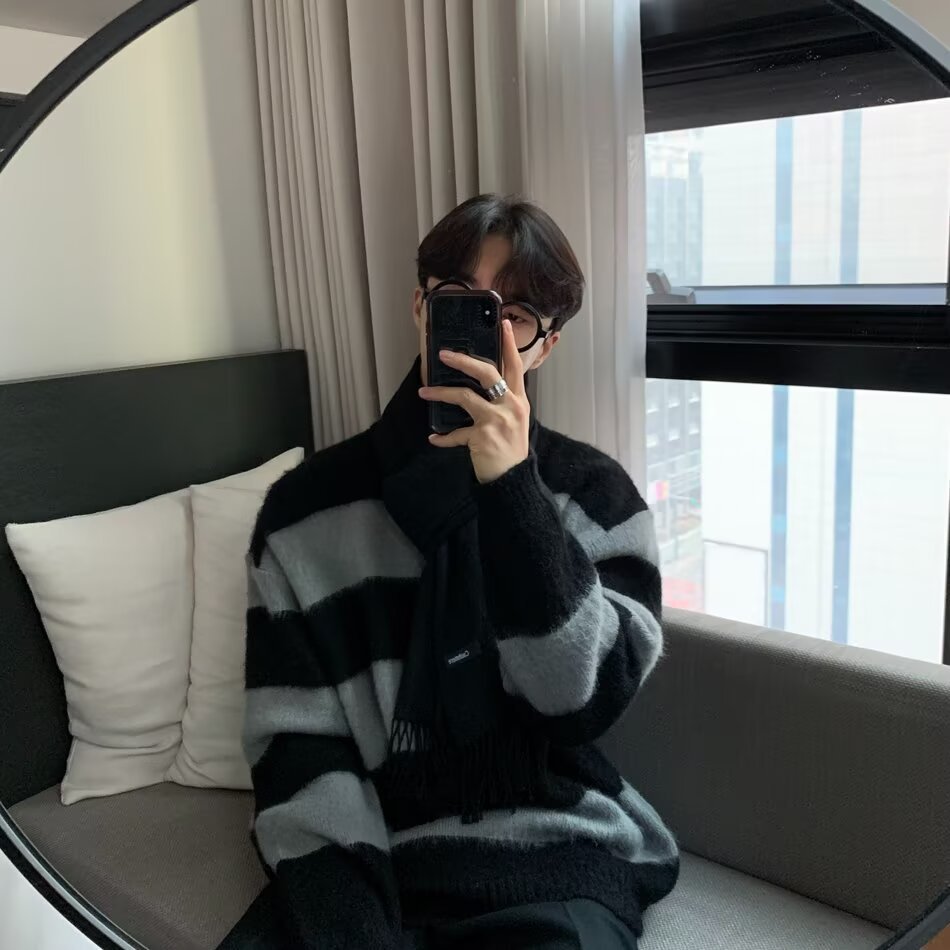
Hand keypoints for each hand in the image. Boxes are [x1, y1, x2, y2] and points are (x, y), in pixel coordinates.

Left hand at [419, 320, 529, 483]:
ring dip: (441, 393)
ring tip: (424, 392)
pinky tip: (434, 439)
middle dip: (464, 361)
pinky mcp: (482, 437)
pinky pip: (456, 434)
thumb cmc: (511, 451)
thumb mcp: (514, 423)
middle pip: (487, 373)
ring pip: (464, 396)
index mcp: (519, 401)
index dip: (509, 344)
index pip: (516, 367)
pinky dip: (443, 438)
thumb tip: (479, 388)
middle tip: (444, 354)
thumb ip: (502, 404)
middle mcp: (511, 407)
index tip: (504, 323)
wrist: (513, 481)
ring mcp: (496, 421)